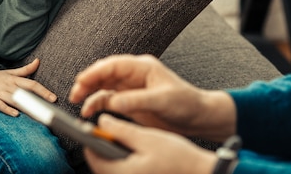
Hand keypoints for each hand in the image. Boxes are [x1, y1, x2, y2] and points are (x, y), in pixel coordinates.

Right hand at [0, 54, 55, 116]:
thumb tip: (38, 61)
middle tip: (50, 107)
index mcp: (15, 79)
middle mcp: (9, 85)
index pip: (32, 84)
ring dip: (26, 106)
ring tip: (37, 115)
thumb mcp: (10, 72)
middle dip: (39, 99)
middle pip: (26, 91)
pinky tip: (15, 114)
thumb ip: (25, 70)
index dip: (43, 91)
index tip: (54, 98)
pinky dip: (8, 109)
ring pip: (15, 99)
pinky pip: (0, 105)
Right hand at [69, 54, 236, 140]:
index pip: (113, 65)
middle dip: (88, 82)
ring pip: (103, 87)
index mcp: (142, 67)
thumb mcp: (162, 100)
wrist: (197, 118)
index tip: (82, 80)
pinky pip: (107, 100)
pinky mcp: (129, 102)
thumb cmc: (186, 103)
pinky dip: (97, 105)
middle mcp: (134, 75)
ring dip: (90, 93)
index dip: (96, 71)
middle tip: (75, 93)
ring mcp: (130, 88)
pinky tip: (89, 112)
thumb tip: (114, 102)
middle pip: (104, 74)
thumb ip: (137, 100)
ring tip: (78, 103)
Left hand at [84, 114, 216, 173]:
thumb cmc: (178, 158)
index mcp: (122, 172)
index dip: (91, 137)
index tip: (93, 125)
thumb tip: (102, 122)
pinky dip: (124, 160)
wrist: (199, 172)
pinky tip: (136, 151)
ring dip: (114, 153)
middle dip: (103, 145)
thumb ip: (120, 130)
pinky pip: (124, 170)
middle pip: (101, 163)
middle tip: (113, 130)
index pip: (92, 155)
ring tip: (127, 139)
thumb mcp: (147, 137)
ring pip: (112, 166)